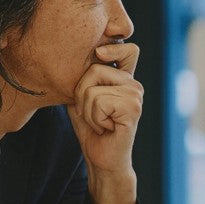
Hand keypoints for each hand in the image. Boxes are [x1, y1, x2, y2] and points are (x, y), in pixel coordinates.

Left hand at [69, 42, 142, 176]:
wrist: (101, 157)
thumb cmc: (90, 128)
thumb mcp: (80, 97)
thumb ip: (82, 77)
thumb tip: (68, 54)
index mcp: (123, 78)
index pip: (126, 48)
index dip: (113, 46)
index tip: (100, 53)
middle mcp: (133, 83)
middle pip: (94, 68)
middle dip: (81, 94)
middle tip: (94, 113)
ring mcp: (136, 95)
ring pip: (92, 88)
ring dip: (87, 110)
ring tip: (100, 121)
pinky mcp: (133, 108)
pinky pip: (98, 102)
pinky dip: (94, 118)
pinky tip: (106, 127)